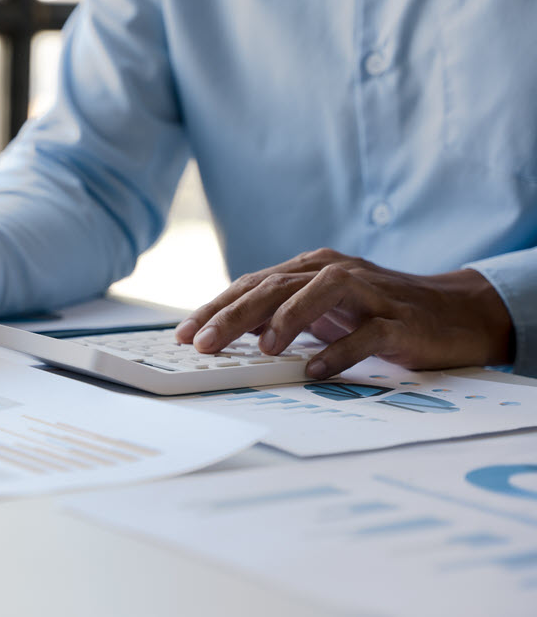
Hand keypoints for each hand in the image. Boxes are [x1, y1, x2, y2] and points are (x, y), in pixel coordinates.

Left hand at [174, 248, 513, 378]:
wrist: (457, 314)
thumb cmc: (378, 311)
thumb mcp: (322, 309)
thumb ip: (279, 314)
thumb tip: (226, 331)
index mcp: (311, 269)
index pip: (252, 284)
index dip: (216, 308)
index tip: (183, 334)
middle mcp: (336, 272)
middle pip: (276, 287)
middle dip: (233, 315)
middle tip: (203, 343)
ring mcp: (370, 294)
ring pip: (319, 294)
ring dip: (286, 320)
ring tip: (262, 349)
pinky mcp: (400, 321)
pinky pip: (366, 333)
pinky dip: (339, 351)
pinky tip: (315, 369)